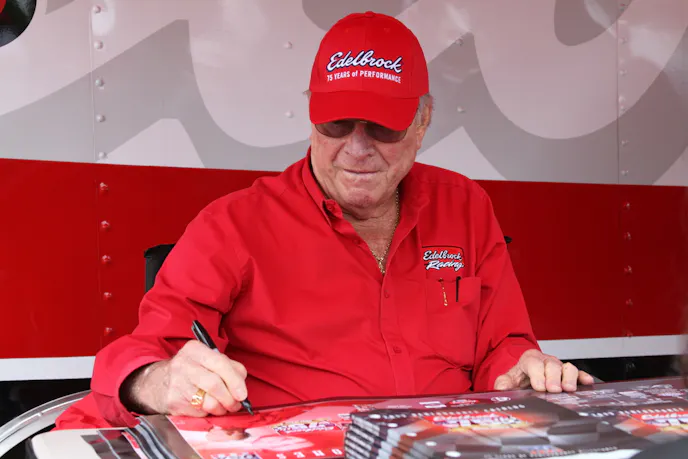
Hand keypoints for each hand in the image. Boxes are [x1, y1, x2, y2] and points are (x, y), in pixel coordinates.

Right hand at [121, 340, 247, 416]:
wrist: (157, 383)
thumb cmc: (190, 370)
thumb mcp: (206, 359)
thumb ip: (228, 366)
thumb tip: (242, 385)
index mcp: (195, 349)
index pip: (220, 363)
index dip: (235, 380)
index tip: (243, 394)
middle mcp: (183, 364)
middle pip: (215, 384)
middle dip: (230, 398)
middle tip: (236, 404)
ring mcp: (176, 383)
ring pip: (208, 401)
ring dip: (221, 408)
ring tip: (224, 407)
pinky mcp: (173, 402)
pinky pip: (199, 412)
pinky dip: (208, 413)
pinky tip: (207, 407)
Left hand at [493, 349, 594, 392]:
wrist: (527, 375)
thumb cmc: (519, 377)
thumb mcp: (508, 379)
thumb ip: (503, 383)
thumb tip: (502, 388)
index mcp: (530, 359)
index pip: (534, 363)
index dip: (538, 375)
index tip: (540, 387)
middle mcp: (546, 361)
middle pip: (552, 365)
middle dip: (553, 377)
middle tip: (554, 389)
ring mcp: (559, 367)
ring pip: (567, 367)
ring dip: (569, 378)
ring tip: (568, 389)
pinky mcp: (569, 375)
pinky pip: (578, 373)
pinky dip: (583, 377)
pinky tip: (587, 382)